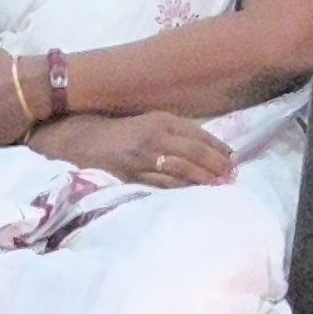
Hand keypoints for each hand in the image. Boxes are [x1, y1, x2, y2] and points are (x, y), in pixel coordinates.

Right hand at [32, 110, 235, 190]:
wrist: (79, 140)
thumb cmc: (116, 132)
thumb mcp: (145, 123)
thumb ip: (171, 132)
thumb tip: (204, 149)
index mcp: (160, 119)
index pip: (198, 134)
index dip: (218, 148)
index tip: (233, 159)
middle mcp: (155, 135)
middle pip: (195, 153)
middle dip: (217, 166)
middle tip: (232, 177)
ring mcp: (144, 156)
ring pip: (183, 170)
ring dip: (205, 179)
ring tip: (221, 187)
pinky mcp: (133, 174)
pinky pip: (164, 184)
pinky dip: (183, 190)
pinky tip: (195, 194)